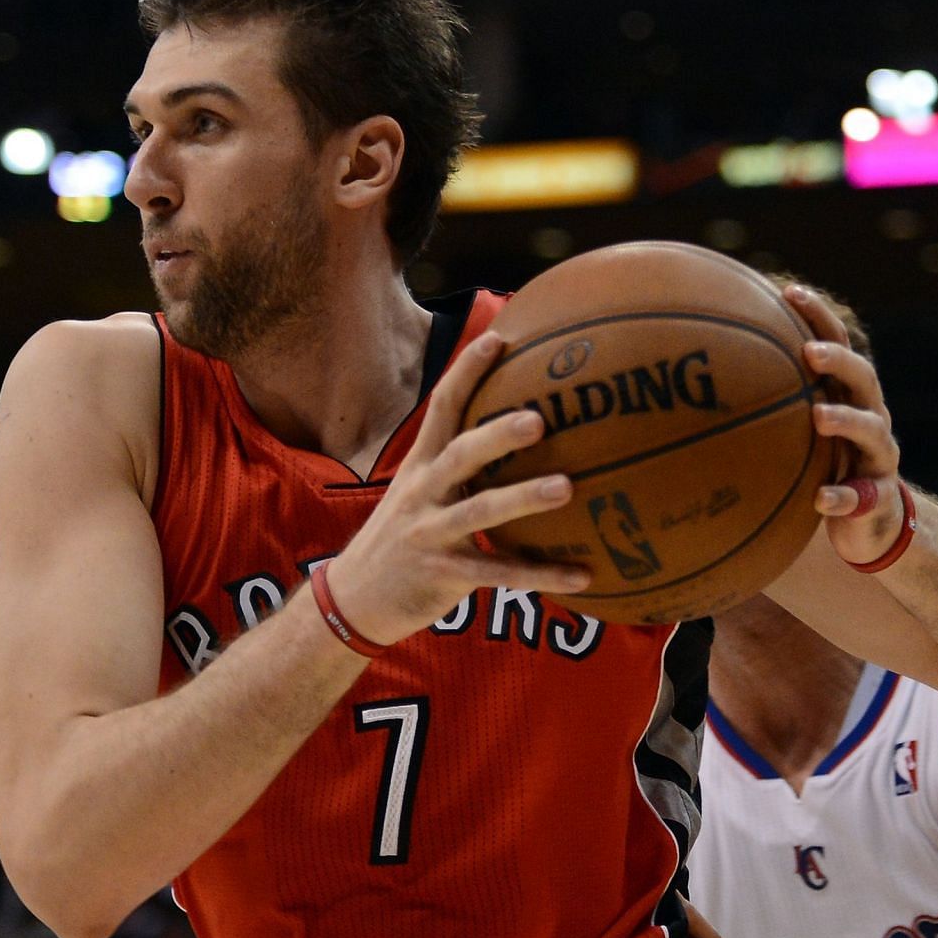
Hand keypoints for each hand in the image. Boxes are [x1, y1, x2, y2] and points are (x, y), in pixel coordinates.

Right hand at [325, 331, 590, 645]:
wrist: (354, 599)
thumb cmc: (402, 538)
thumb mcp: (418, 492)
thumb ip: (456, 465)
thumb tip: (512, 431)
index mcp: (420, 466)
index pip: (441, 408)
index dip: (467, 372)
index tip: (499, 338)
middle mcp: (422, 493)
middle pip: (460, 455)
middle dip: (498, 435)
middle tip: (540, 418)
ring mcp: (430, 535)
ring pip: (479, 512)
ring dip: (523, 499)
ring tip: (567, 488)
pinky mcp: (443, 576)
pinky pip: (498, 574)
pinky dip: (541, 574)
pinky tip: (583, 574)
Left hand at [782, 284, 907, 565]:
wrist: (872, 525)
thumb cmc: (825, 468)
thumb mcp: (801, 434)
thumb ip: (771, 405)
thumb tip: (700, 378)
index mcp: (849, 397)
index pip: (838, 344)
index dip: (818, 317)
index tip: (789, 292)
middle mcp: (871, 418)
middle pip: (864, 378)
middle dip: (839, 361)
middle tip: (810, 353)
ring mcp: (879, 457)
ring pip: (871, 431)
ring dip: (845, 420)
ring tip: (819, 416)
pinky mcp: (879, 497)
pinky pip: (862, 497)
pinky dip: (842, 497)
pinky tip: (820, 499)